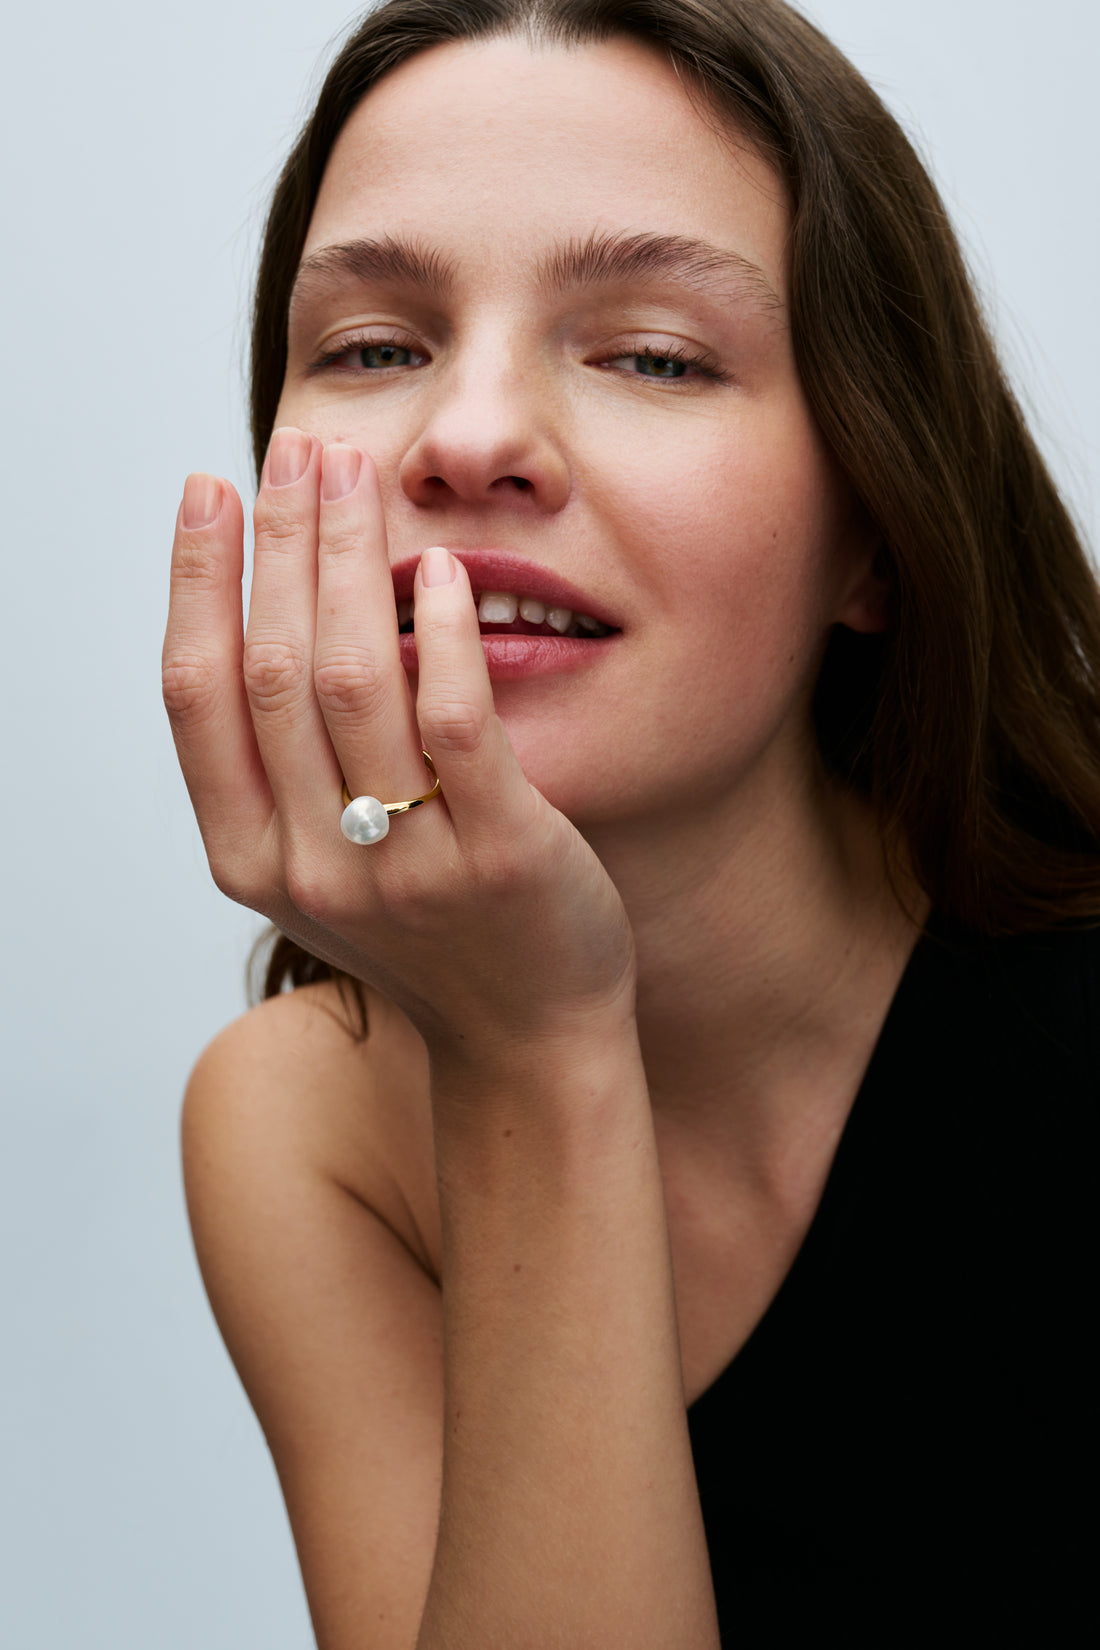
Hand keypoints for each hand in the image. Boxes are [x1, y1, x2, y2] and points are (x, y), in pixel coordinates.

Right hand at [162, 427, 635, 1058]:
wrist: (528, 1036)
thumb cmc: (432, 933)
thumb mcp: (326, 864)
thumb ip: (285, 770)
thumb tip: (266, 616)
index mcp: (249, 857)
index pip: (195, 695)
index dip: (197, 581)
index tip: (210, 489)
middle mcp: (308, 862)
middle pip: (270, 667)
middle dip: (279, 542)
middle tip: (298, 451)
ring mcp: (400, 862)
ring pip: (349, 677)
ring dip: (347, 559)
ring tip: (358, 475)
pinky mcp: (495, 853)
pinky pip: (452, 718)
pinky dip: (439, 631)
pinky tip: (442, 566)